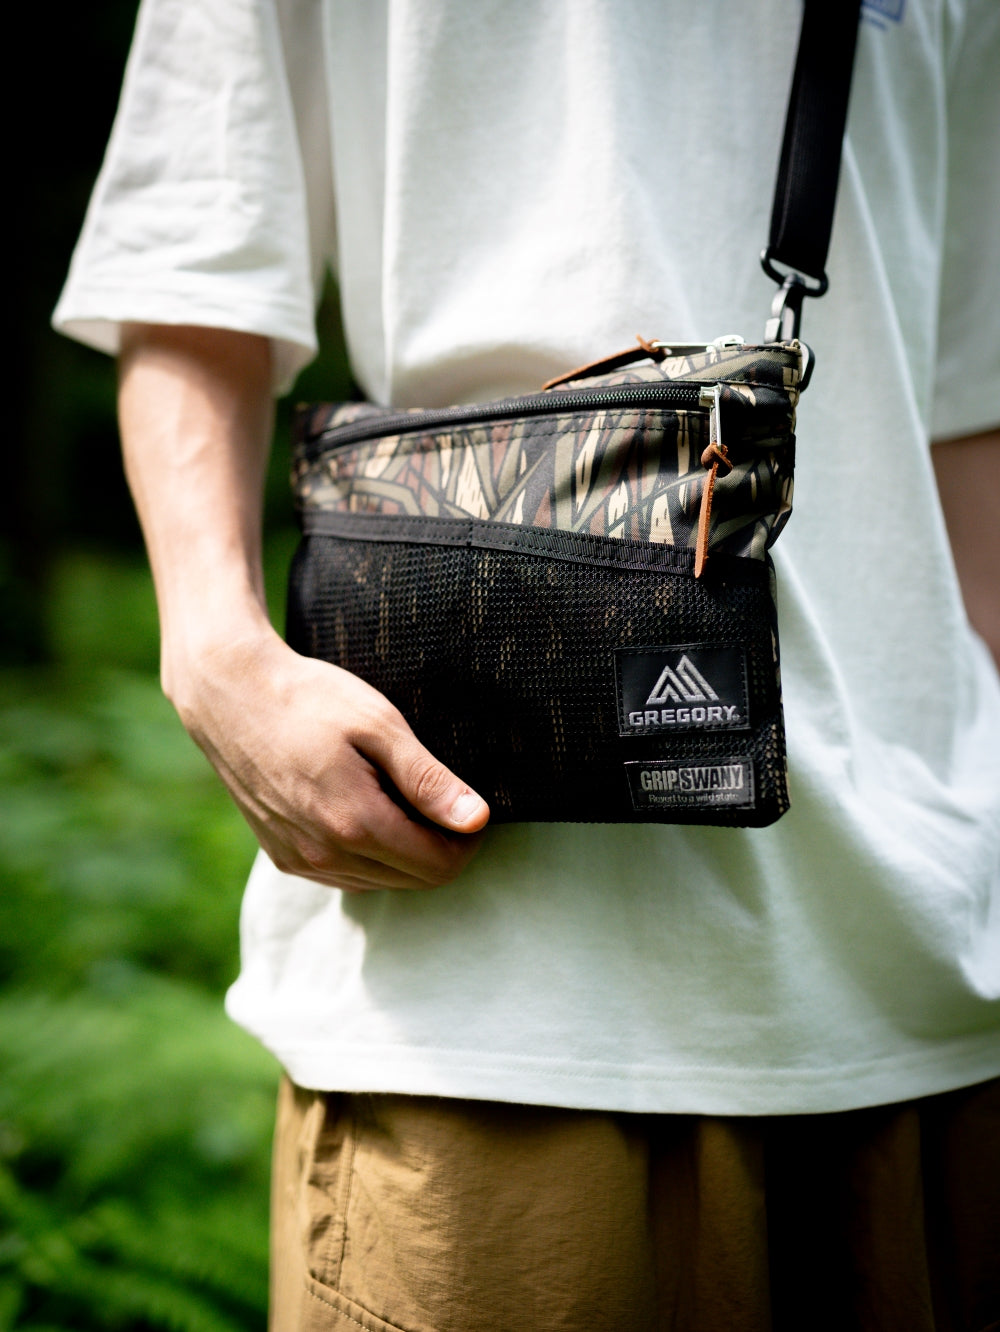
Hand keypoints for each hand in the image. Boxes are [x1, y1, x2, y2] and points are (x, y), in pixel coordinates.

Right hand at [170, 624, 489, 891]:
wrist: (229, 694)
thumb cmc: (309, 699)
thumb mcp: (379, 725)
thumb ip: (428, 779)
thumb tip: (477, 819)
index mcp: (355, 824)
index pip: (438, 866)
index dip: (466, 841)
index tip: (470, 807)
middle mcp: (325, 855)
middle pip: (414, 880)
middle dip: (440, 847)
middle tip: (440, 798)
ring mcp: (299, 861)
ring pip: (381, 882)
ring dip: (403, 852)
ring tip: (398, 796)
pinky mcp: (282, 857)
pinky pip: (346, 876)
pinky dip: (369, 855)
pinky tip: (365, 809)